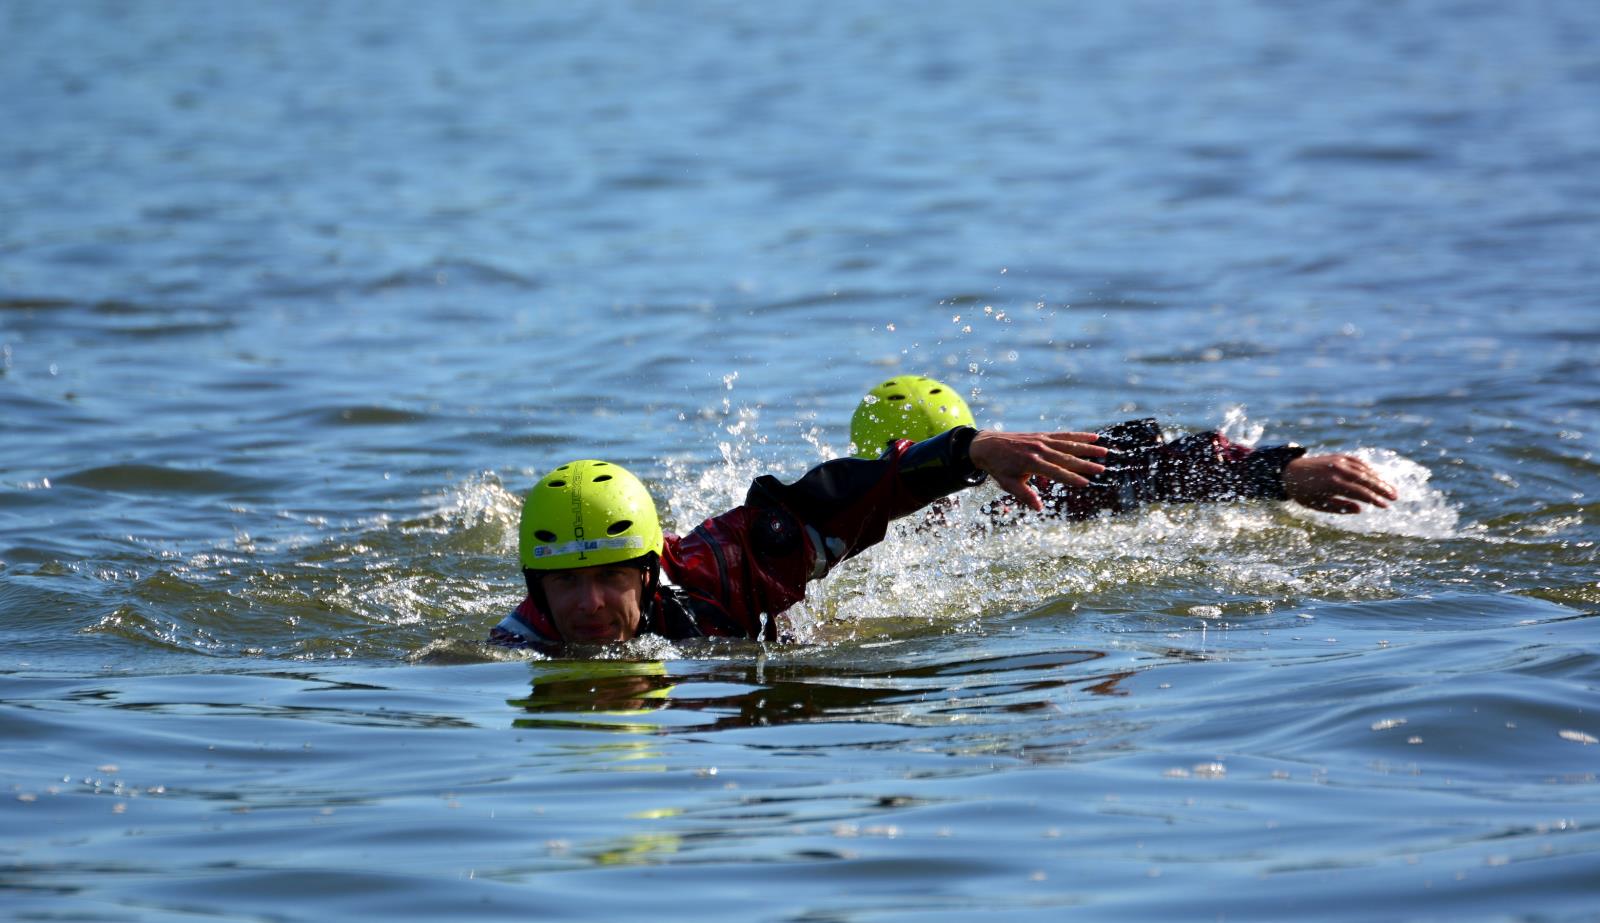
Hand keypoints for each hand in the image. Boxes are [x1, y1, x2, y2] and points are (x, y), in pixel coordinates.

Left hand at [969, 430, 1108, 510]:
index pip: (1056, 472)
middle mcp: (1039, 449)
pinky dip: (1078, 436)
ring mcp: (1041, 440)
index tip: (1086, 483)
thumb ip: (1025, 495)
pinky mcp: (1042, 435)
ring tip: (1104, 451)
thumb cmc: (999, 468)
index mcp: (1031, 463)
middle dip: (1085, 464)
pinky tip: (1093, 437)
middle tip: (1102, 469)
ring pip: (1068, 444)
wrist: (987, 445)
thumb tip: (1040, 508)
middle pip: (1066, 458)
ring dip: (1087, 448)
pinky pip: (1063, 435)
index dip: (1071, 478)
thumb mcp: (1009, 484)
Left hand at [1282, 454, 1397, 513]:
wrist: (1289, 473)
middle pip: (1366, 479)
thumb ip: (1340, 507)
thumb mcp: (1319, 505)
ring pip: (1364, 470)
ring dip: (1379, 479)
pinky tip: (1377, 477)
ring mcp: (1338, 461)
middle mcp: (1337, 470)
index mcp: (1332, 484)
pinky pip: (1358, 462)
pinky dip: (1369, 469)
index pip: (1359, 492)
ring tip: (1390, 489)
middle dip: (1382, 488)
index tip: (1386, 506)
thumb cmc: (1304, 493)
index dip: (1374, 500)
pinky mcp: (1338, 456)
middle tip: (1395, 497)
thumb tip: (1361, 509)